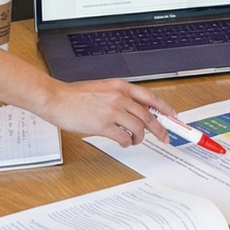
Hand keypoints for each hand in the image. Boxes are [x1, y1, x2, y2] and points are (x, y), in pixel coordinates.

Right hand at [43, 81, 177, 146]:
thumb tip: (136, 110)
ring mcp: (112, 111)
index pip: (150, 97)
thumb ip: (120, 97)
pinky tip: (123, 142)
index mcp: (121, 86)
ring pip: (139, 128)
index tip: (173, 116)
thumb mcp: (103, 89)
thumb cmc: (75, 96)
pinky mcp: (103, 125)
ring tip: (135, 141)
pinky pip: (123, 137)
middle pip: (148, 116)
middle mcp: (120, 97)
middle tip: (165, 137)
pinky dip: (126, 142)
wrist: (56, 98)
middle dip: (160, 129)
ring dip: (140, 138)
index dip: (165, 108)